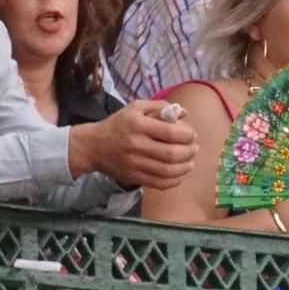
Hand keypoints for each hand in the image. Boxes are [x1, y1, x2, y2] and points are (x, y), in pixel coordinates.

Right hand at [69, 99, 197, 189]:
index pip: (170, 132)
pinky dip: (173, 181)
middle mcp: (136, 144)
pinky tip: (179, 175)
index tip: (192, 135)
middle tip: (195, 149)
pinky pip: (158, 183)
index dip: (187, 135)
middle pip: (171, 153)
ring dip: (185, 168)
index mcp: (138, 125)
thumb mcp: (136, 108)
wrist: (93, 145)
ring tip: (191, 162)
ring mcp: (134, 163)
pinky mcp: (132, 176)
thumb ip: (160, 107)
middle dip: (189, 152)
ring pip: (167, 171)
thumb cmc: (119, 124)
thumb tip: (184, 113)